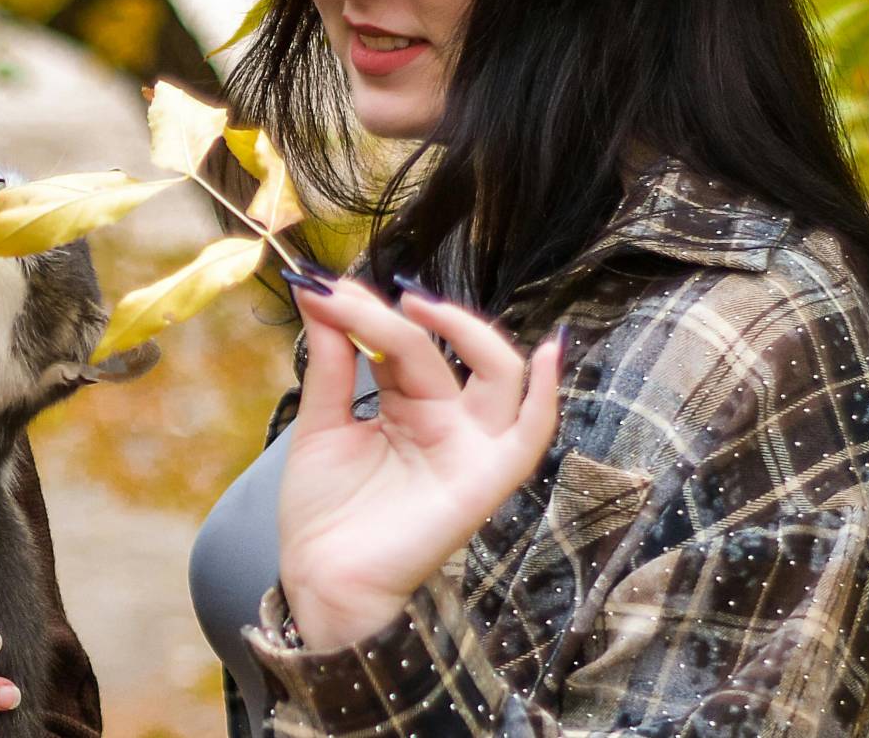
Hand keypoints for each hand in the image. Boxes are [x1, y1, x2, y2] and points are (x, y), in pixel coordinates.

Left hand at [277, 277, 561, 650]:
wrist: (321, 579)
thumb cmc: (324, 513)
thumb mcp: (320, 425)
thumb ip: (329, 365)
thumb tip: (319, 295)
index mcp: (407, 406)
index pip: (401, 342)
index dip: (363, 312)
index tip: (320, 290)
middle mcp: (446, 420)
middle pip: (440, 349)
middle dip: (395, 316)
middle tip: (351, 297)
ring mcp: (470, 447)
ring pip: (496, 372)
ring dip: (463, 330)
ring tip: (412, 307)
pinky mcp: (486, 479)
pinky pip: (532, 436)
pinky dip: (548, 396)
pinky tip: (549, 354)